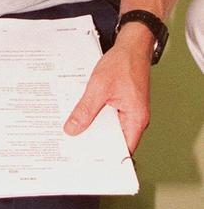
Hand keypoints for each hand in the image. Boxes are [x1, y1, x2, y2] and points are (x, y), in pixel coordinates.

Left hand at [63, 36, 151, 153]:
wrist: (132, 45)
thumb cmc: (123, 63)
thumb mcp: (99, 87)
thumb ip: (86, 110)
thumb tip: (73, 129)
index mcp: (135, 120)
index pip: (121, 150)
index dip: (106, 159)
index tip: (87, 163)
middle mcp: (135, 119)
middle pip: (114, 140)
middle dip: (94, 143)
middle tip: (73, 149)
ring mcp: (129, 111)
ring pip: (109, 127)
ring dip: (94, 127)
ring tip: (73, 133)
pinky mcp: (123, 103)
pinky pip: (108, 115)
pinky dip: (96, 115)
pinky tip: (81, 114)